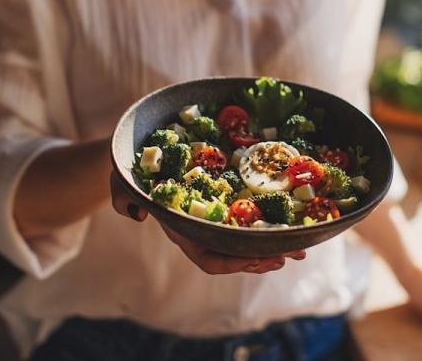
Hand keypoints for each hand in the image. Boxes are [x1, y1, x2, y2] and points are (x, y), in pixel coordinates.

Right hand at [110, 171, 305, 274]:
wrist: (140, 159)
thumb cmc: (131, 174)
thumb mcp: (121, 182)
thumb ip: (123, 198)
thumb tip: (136, 215)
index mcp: (183, 231)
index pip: (208, 259)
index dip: (233, 263)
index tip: (256, 258)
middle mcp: (203, 230)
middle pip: (237, 255)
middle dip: (263, 258)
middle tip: (288, 255)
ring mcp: (217, 217)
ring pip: (250, 240)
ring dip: (275, 246)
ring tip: (300, 248)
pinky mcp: (228, 201)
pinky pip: (253, 218)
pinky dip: (273, 224)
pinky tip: (293, 224)